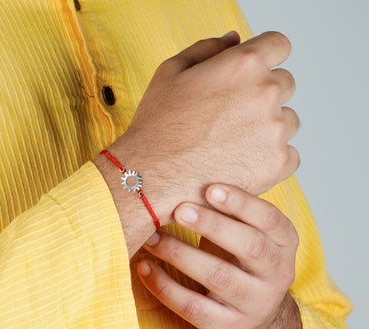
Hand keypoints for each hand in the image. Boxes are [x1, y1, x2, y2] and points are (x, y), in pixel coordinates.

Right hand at [106, 31, 299, 225]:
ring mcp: (274, 132)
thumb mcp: (171, 72)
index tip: (253, 72)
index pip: (278, 45)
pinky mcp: (275, 165)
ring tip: (233, 143)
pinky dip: (271, 157)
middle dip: (262, 94)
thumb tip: (234, 39)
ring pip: (287, 121)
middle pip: (284, 84)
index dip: (265, 56)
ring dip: (268, 127)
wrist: (151, 177)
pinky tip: (244, 161)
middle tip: (231, 115)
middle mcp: (266, 94)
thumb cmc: (157, 127)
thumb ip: (208, 48)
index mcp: (243, 65)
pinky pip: (290, 155)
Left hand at [137, 183, 300, 328]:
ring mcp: (255, 305)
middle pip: (249, 246)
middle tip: (179, 209)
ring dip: (179, 253)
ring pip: (217, 276)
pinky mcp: (230, 328)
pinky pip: (193, 306)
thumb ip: (233, 211)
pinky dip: (164, 286)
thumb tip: (189, 171)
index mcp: (284, 245)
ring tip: (151, 237)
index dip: (242, 202)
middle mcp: (277, 275)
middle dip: (212, 224)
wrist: (253, 324)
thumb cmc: (241, 266)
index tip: (210, 188)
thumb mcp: (247, 237)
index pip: (271, 219)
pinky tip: (145, 267)